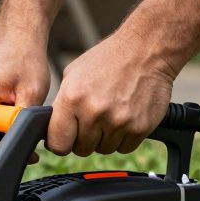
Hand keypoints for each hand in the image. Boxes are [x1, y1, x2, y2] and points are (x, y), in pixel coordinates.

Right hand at [0, 42, 50, 152]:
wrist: (17, 40)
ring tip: (15, 108)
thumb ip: (23, 121)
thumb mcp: (32, 94)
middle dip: (1, 136)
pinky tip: (7, 105)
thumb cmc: (25, 61)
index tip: (22, 145)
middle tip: (22, 122)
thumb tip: (21, 142)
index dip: (1, 147)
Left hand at [47, 30, 175, 155]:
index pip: (58, 143)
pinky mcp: (139, 128)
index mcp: (72, 98)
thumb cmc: (108, 60)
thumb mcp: (73, 74)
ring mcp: (118, 122)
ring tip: (110, 114)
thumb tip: (53, 128)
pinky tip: (124, 118)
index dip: (60, 143)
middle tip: (93, 120)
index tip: (65, 138)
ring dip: (105, 138)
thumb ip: (62, 104)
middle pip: (81, 149)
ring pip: (103, 150)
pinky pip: (124, 148)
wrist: (146, 51)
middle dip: (84, 138)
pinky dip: (123, 138)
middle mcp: (94, 112)